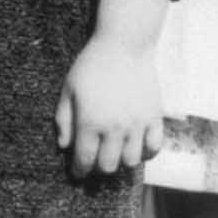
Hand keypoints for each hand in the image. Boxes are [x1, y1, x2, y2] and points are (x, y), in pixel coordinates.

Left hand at [54, 32, 162, 179]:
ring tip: (116, 152)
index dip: (79, 171)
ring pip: (131, 161)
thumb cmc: (91, 64)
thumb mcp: (69, 88)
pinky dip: (146, 152)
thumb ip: (64, 119)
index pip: (84, 160)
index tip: (77, 172)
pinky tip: (137, 146)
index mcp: (90, 121)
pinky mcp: (154, 117)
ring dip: (121, 161)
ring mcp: (137, 124)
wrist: (124, 45)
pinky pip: (154, 147)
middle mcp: (114, 127)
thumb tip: (64, 146)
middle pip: (108, 166)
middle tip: (96, 160)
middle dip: (99, 167)